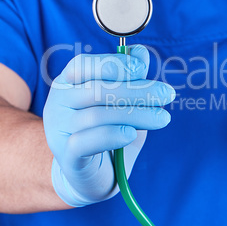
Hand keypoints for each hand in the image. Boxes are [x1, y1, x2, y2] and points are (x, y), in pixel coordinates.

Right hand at [43, 45, 175, 206]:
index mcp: (69, 82)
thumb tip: (140, 52)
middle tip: (167, 94)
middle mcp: (58, 102)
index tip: (143, 70)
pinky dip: (113, 135)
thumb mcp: (122, 102)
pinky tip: (132, 134)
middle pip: (96, 90)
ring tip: (162, 118)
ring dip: (137, 114)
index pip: (85, 64)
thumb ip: (130, 77)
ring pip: (97, 115)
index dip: (115, 64)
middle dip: (137, 90)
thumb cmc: (110, 130)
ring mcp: (59, 129)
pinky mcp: (66, 156)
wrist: (94, 173)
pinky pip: (88, 141)